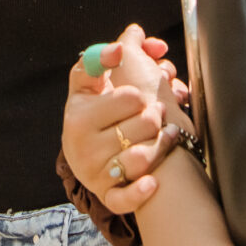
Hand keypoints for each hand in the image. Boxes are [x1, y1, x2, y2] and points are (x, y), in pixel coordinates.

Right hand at [64, 25, 184, 216]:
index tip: (139, 93)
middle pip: (144, 126)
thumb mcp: (87, 85)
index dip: (140, 93)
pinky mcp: (107, 196)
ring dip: (163, 145)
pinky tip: (153, 181)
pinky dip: (140, 191)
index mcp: (79, 116)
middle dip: (156, 116)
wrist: (86, 154)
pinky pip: (125, 198)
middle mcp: (83, 147)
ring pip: (143, 158)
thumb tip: (120, 47)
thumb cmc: (93, 113)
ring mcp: (95, 174)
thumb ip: (99, 58)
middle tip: (157, 113)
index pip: (129, 97)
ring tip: (167, 135)